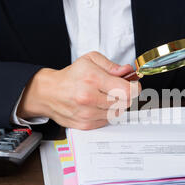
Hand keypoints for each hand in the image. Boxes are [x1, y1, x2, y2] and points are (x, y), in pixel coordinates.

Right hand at [17, 51, 140, 129]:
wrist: (49, 93)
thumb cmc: (71, 76)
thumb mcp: (90, 60)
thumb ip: (111, 65)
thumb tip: (127, 71)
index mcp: (92, 79)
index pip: (127, 90)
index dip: (135, 87)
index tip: (134, 85)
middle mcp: (89, 98)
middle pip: (125, 102)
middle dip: (125, 95)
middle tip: (117, 88)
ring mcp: (87, 113)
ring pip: (117, 112)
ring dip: (116, 105)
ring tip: (104, 96)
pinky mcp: (86, 125)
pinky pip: (107, 120)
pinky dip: (107, 113)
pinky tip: (98, 105)